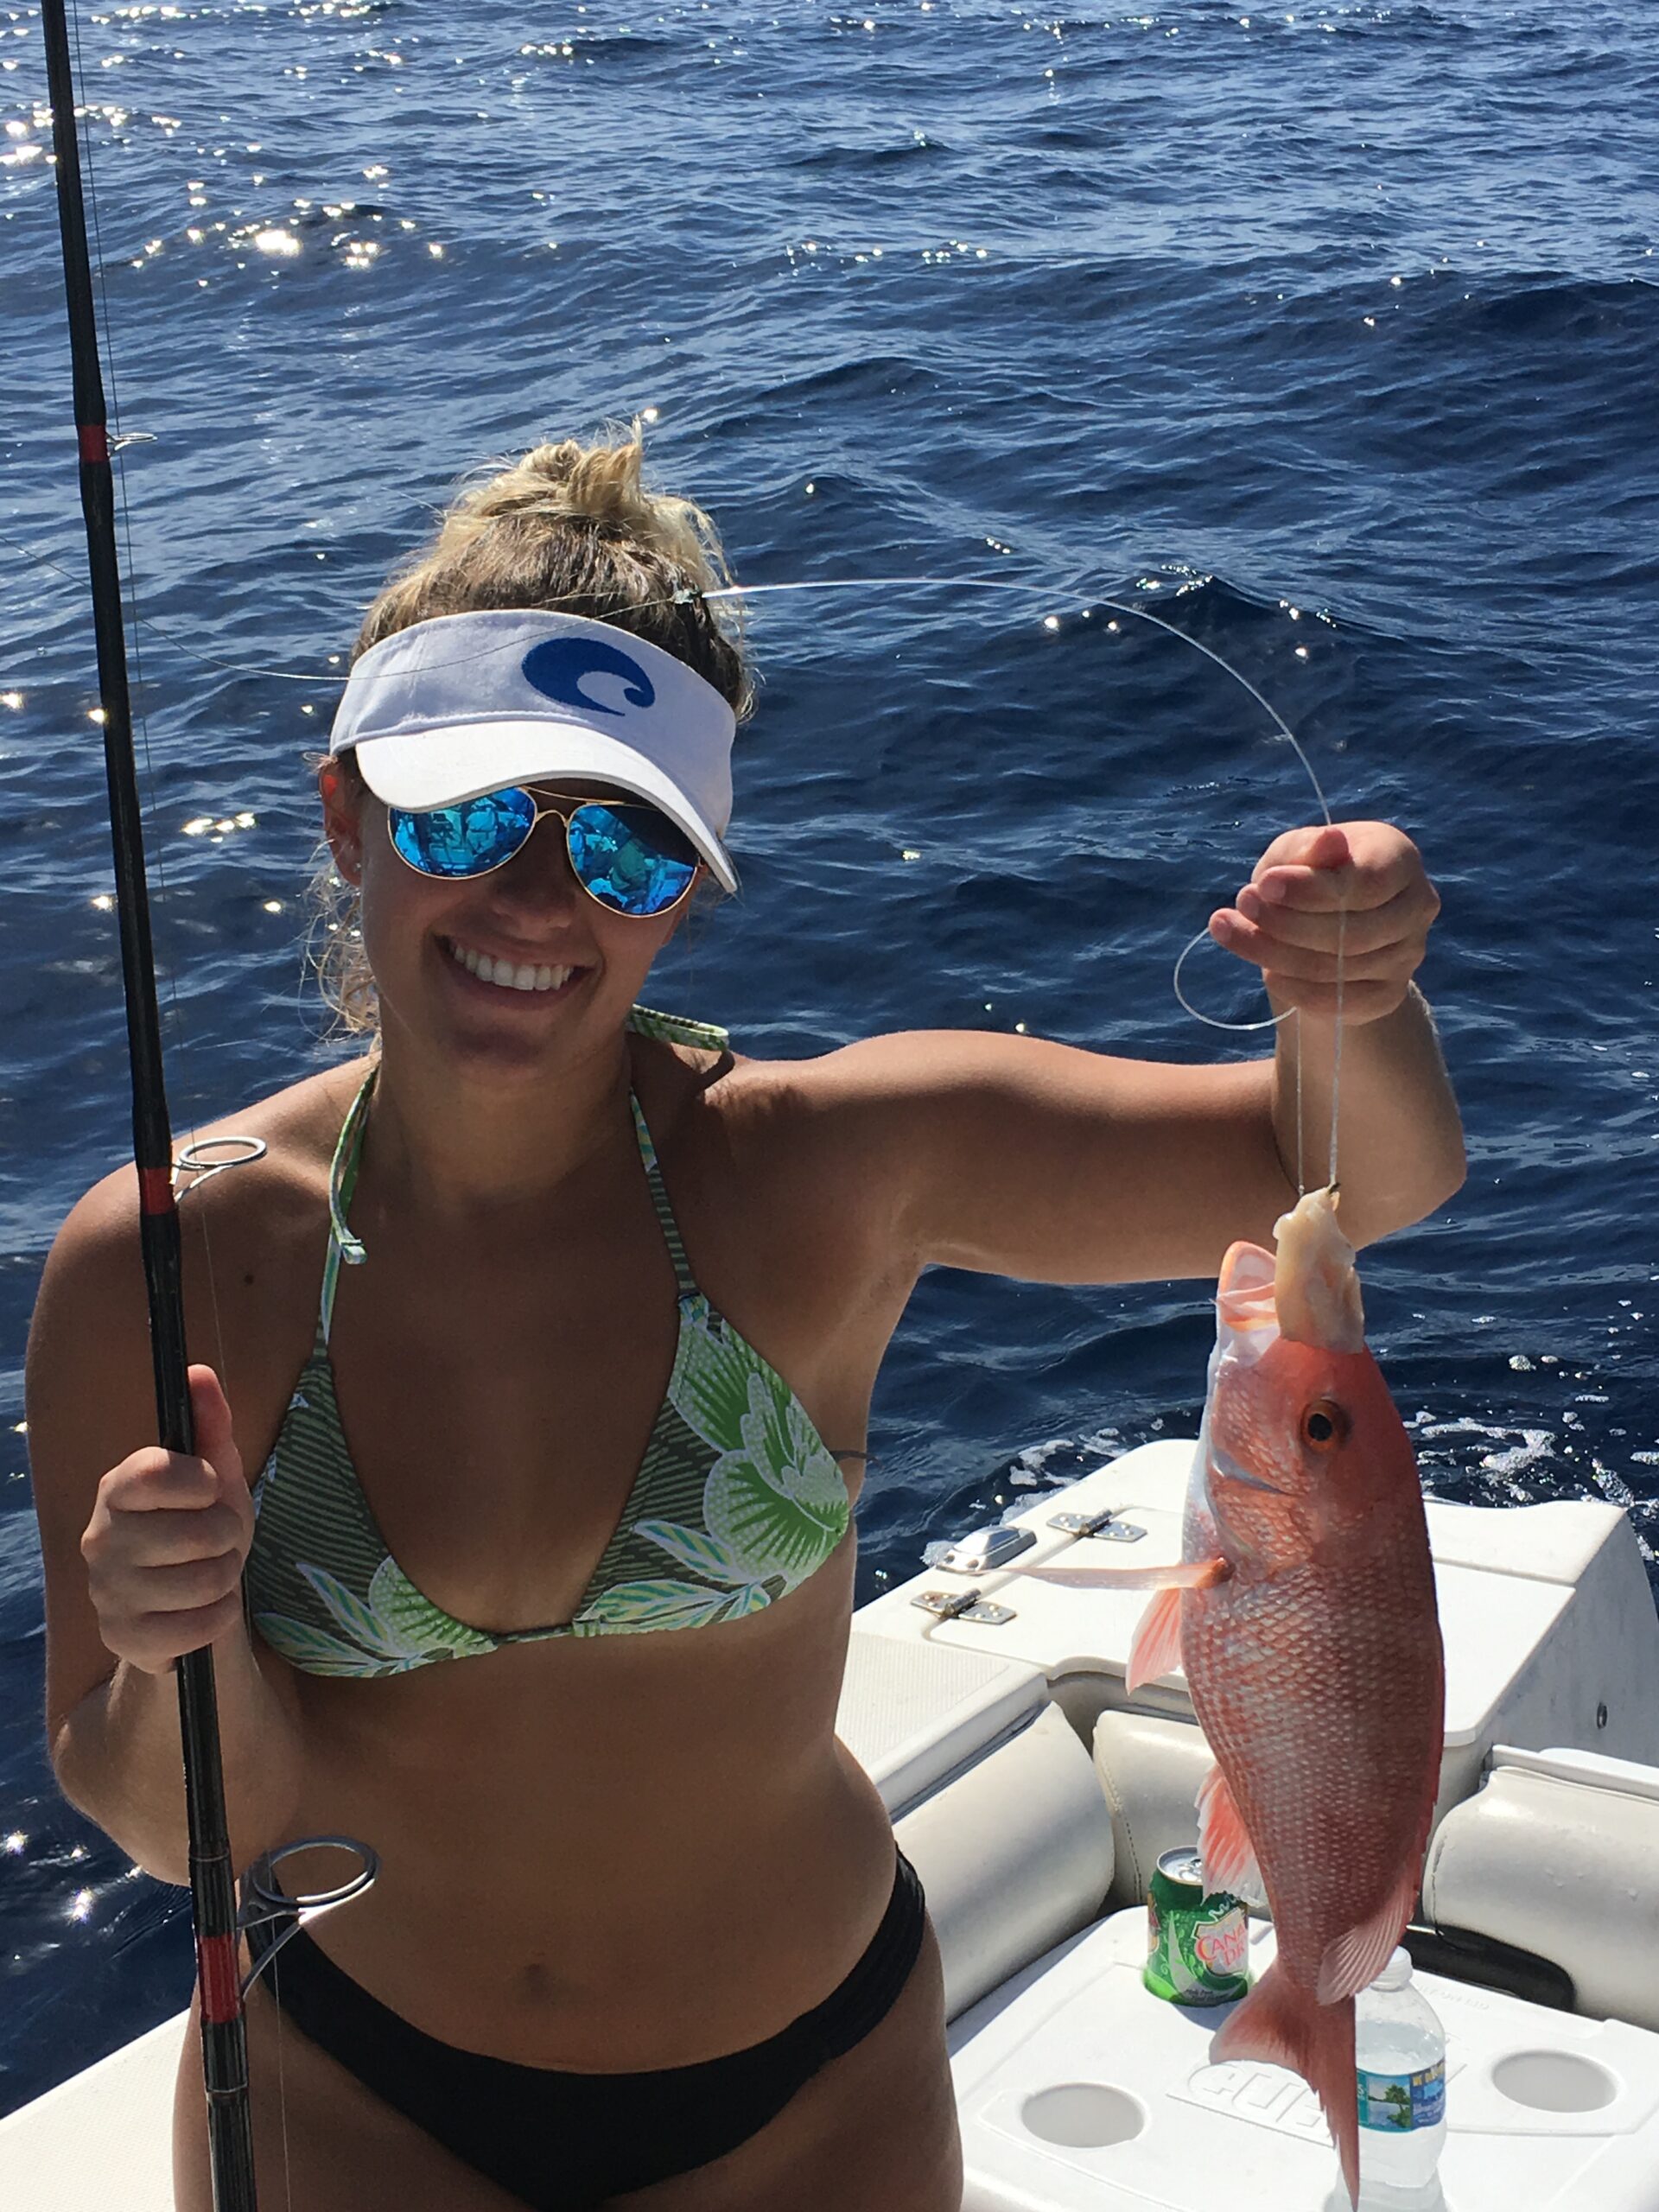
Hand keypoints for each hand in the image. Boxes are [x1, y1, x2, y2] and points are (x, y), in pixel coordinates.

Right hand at [80, 1366, 254, 1675]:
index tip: (206, 1489)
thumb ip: (209, 1425)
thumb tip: (198, 1372)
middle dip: (228, 1537)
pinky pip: (203, 1625)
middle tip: (217, 1541)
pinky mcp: (123, 1638)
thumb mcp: (214, 1476)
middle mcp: (99, 1537)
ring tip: (211, 1574)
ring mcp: (106, 1592)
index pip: (157, 1471)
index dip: (200, 1481)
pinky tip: (202, 1610)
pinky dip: (219, 1616)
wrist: (186, 1604)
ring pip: (208, 1581)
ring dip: (227, 1578)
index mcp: (117, 1488)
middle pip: (200, 1533)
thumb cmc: (200, 1527)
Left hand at [1207, 821, 1440, 1023]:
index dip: (1312, 889)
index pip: (1367, 883)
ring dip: (1276, 953)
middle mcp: (1416, 906)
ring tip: (1232, 930)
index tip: (1263, 884)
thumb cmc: (1308, 873)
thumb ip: (1309, 848)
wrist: (1322, 920)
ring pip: (1339, 967)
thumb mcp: (1298, 851)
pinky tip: (1267, 971)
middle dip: (1287, 922)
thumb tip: (1328, 842)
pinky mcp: (1388, 993)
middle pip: (1354, 931)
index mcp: (1400, 859)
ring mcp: (1408, 954)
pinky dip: (1294, 988)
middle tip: (1243, 904)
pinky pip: (1338, 1000)